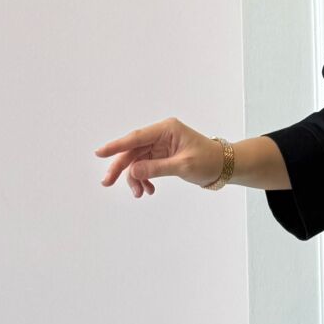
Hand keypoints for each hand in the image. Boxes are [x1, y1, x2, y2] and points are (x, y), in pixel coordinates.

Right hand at [93, 118, 223, 196]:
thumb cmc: (209, 161)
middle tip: (107, 183)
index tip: (100, 153)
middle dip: (121, 168)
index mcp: (167, 129)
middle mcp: (161, 135)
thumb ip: (157, 168)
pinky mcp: (162, 155)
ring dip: (135, 178)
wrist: (223, 166)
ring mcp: (160, 145)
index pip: (136, 137)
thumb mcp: (183, 166)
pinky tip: (148, 190)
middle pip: (133, 151)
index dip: (117, 146)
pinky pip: (145, 167)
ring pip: (137, 161)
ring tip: (140, 194)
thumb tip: (133, 171)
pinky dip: (144, 179)